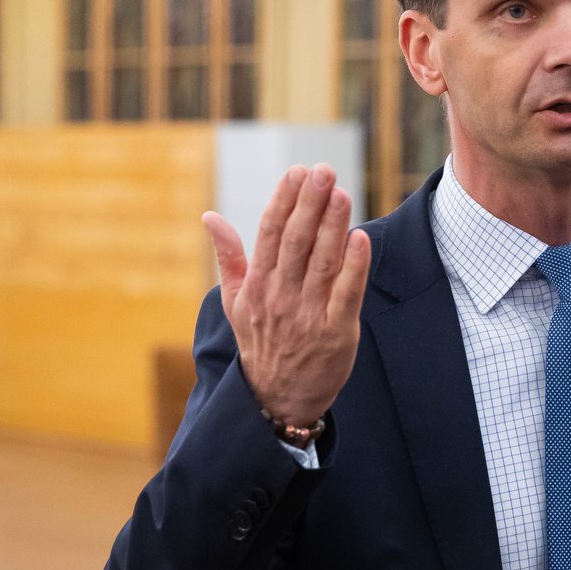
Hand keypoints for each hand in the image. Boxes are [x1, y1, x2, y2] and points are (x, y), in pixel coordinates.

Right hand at [202, 163, 371, 426]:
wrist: (277, 399)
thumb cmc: (261, 341)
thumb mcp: (236, 302)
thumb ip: (229, 257)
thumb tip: (210, 217)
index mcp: (256, 286)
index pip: (270, 234)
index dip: (284, 201)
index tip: (297, 172)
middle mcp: (279, 297)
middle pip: (296, 242)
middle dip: (310, 203)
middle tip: (323, 170)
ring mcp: (308, 315)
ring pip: (321, 262)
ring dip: (332, 226)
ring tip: (341, 193)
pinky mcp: (336, 333)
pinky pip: (345, 295)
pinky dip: (353, 267)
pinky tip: (361, 239)